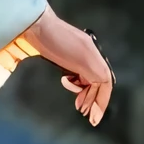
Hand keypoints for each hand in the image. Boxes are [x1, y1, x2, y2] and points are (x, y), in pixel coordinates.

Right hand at [25, 7, 112, 127]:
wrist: (40, 27)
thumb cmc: (39, 37)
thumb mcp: (54, 54)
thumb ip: (62, 63)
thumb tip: (64, 76)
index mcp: (83, 48)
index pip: (93, 74)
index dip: (90, 91)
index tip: (82, 104)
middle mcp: (92, 52)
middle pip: (101, 80)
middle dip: (96, 100)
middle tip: (90, 116)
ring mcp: (93, 57)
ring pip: (103, 84)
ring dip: (96, 102)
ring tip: (88, 115)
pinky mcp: (92, 63)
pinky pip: (102, 84)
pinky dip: (97, 98)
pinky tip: (84, 106)